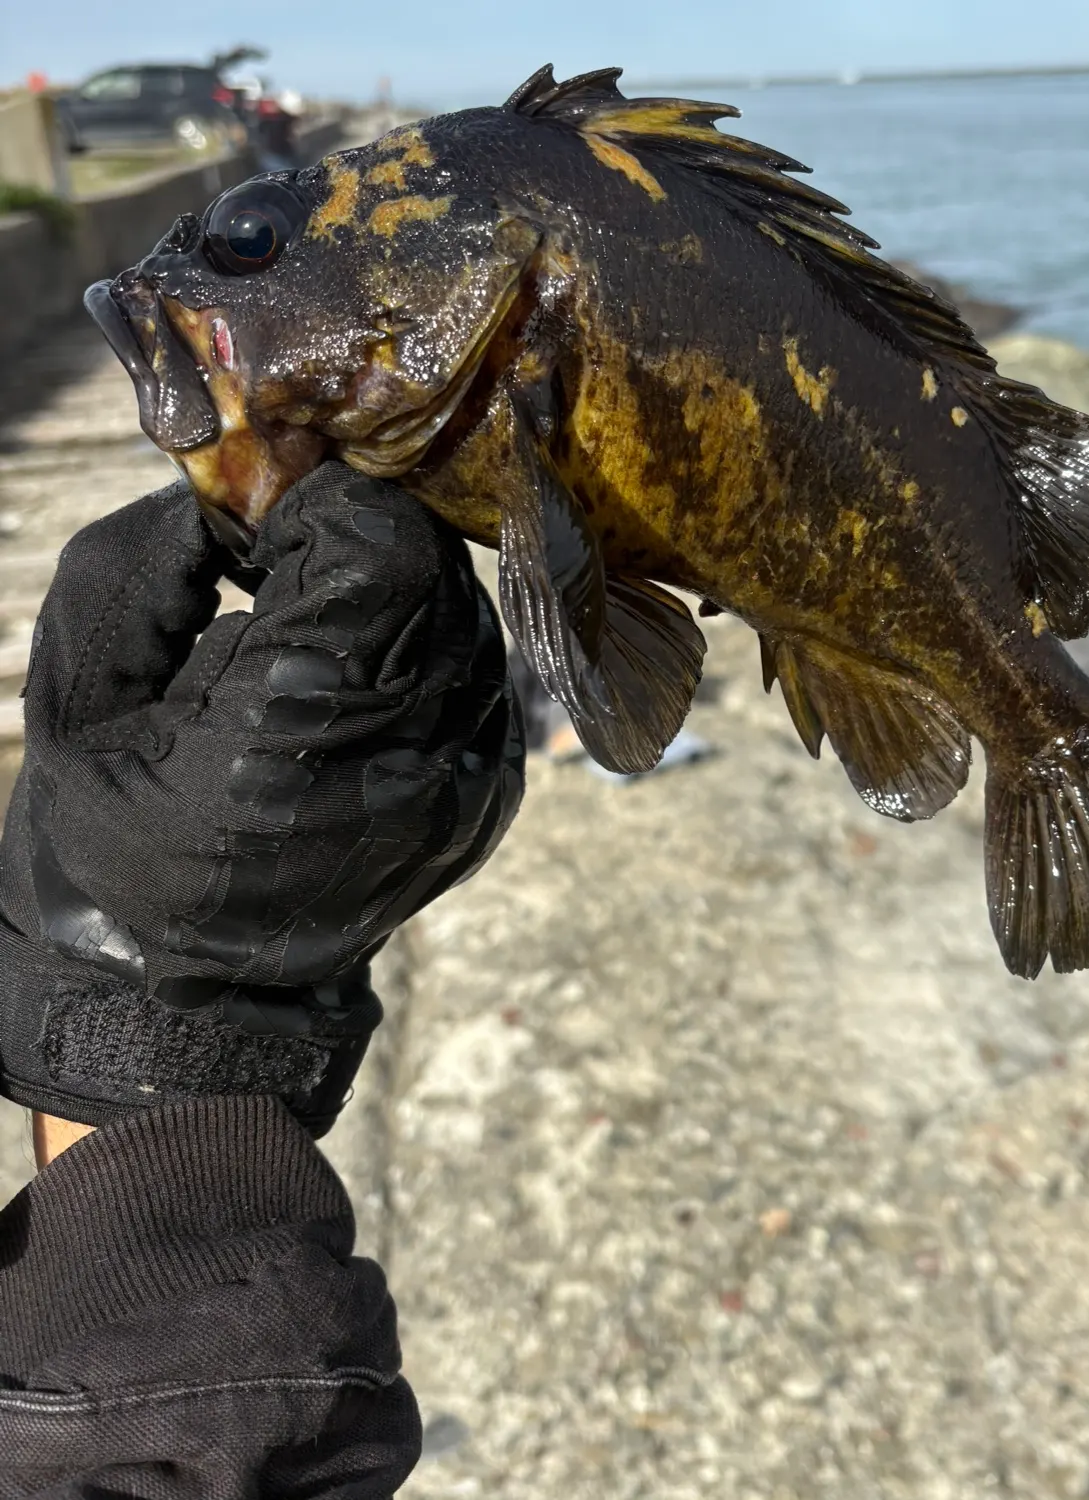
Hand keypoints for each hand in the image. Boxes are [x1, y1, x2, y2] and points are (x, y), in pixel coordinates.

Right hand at [0, 463, 523, 1135]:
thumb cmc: (115, 844)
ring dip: (398, 588)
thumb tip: (237, 494)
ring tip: (320, 621)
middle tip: (290, 557)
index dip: (319, 505)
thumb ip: (142, 567)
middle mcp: (409, 754)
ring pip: (469, 613)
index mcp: (291, 730)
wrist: (201, 993)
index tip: (262, 523)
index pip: (377, 548)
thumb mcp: (80, 698)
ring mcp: (468, 782)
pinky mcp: (492, 797)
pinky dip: (427, 647)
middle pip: (435, 569)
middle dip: (359, 536)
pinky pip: (482, 675)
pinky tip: (362, 675)